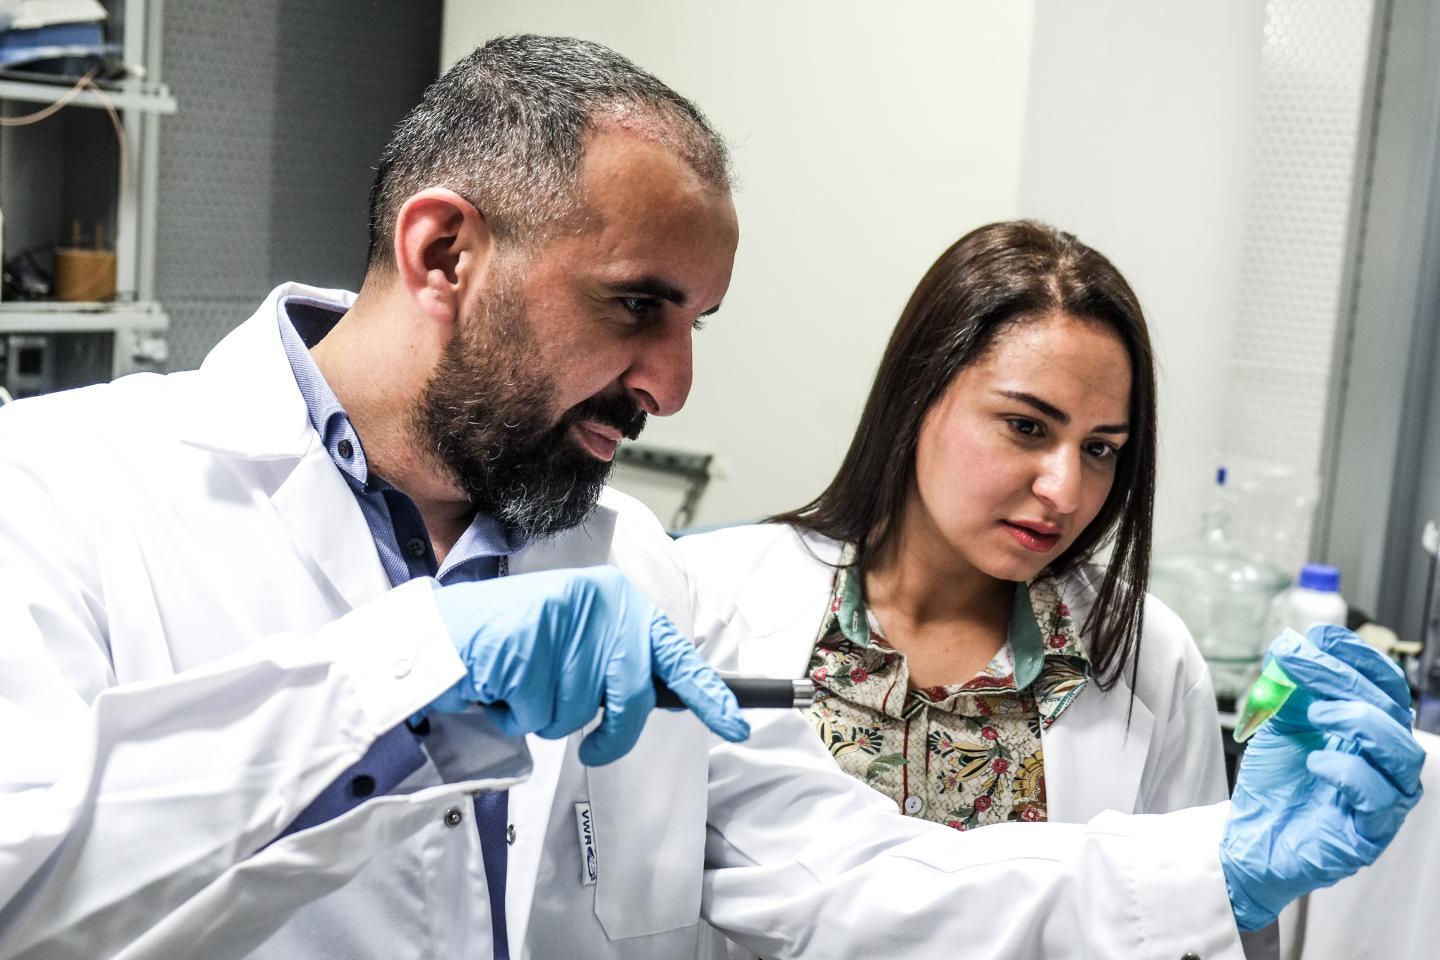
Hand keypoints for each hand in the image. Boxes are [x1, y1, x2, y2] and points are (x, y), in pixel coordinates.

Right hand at [425, 566, 748, 764]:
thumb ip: (618, 664)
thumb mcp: (578, 641)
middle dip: (611, 733)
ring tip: (521, 684)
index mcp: (618, 600)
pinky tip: (498, 684)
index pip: (674, 653)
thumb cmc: (515, 643)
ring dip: (544, 715)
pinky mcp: (525, 649)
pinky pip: (533, 715)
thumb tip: (672, 697)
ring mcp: (561, 624)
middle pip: (628, 699)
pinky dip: (512, 714)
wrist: (444, 632)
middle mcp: (598, 605)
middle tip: (593, 746)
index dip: (706, 694)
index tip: (735, 726)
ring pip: (576, 714)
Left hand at [1221, 625, 1425, 929]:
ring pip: (1403, 754)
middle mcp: (1385, 764)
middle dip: (1345, 679)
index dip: (1361, 657)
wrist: (1248, 836)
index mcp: (1369, 734)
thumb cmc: (1274, 782)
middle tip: (1301, 665)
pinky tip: (1315, 761)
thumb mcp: (1280, 723)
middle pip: (1391, 712)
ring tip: (1316, 714)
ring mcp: (1382, 801)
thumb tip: (1294, 645)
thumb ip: (1292, 688)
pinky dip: (1348, 771)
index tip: (1323, 635)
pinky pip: (1379, 799)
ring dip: (1359, 721)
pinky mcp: (1367, 835)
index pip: (1386, 688)